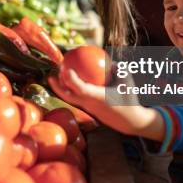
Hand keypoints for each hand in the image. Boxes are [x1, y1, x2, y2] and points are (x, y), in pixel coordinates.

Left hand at [48, 70, 164, 140]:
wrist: (130, 121)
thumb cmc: (129, 100)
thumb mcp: (127, 81)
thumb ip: (119, 69)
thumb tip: (110, 60)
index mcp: (96, 97)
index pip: (79, 88)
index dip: (70, 79)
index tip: (66, 68)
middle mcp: (89, 104)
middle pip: (68, 96)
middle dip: (57, 87)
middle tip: (51, 75)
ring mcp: (88, 108)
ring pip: (71, 99)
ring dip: (62, 89)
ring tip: (58, 78)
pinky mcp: (89, 111)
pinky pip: (78, 99)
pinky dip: (74, 91)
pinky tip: (75, 82)